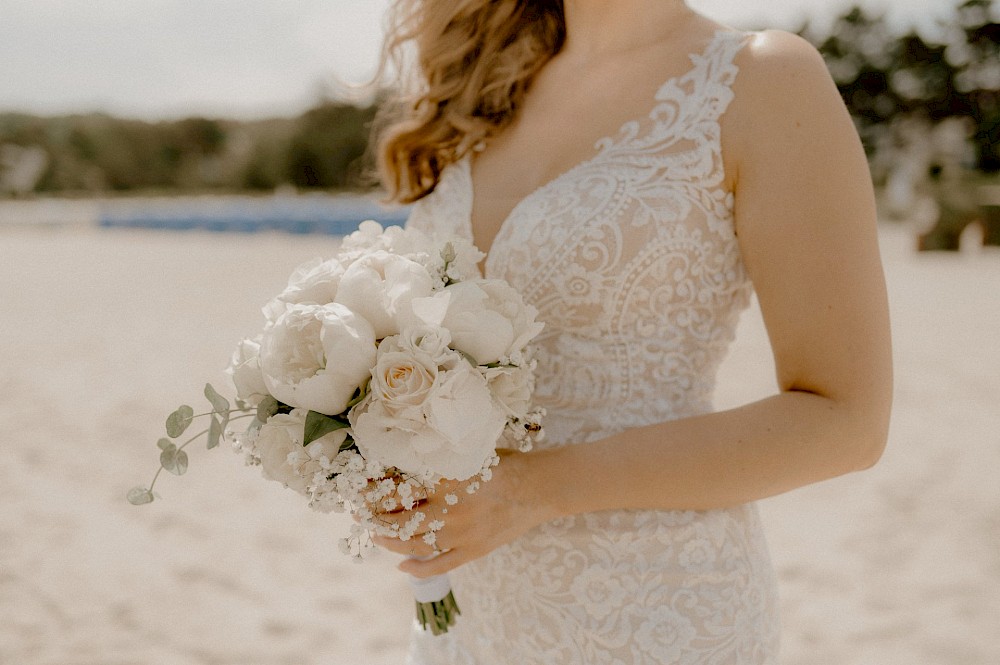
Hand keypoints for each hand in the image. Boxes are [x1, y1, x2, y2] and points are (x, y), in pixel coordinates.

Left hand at [368, 451, 550, 577]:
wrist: (539, 488)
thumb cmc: (504, 464)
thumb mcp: (467, 454)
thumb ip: (438, 461)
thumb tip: (402, 461)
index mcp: (445, 481)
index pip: (398, 489)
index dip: (375, 491)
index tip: (360, 489)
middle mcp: (449, 509)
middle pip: (399, 517)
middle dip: (373, 515)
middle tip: (359, 512)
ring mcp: (460, 534)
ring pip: (412, 543)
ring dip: (388, 540)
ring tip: (375, 534)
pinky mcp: (472, 551)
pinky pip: (439, 565)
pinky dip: (417, 569)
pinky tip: (402, 565)